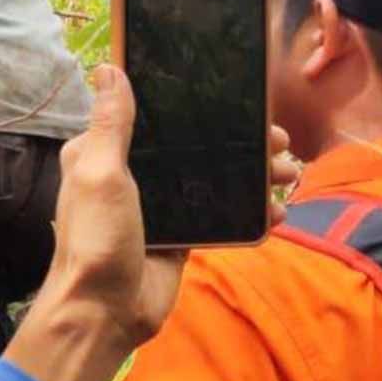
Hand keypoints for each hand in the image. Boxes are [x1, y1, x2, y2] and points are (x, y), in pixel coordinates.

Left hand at [5, 65, 296, 380]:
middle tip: (278, 141)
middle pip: (191, 144)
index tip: (237, 98)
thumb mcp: (100, 173)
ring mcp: (159, 204)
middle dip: (236, 140)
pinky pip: (219, 213)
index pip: (151, 114)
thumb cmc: (95, 239)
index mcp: (102, 152)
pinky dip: (248, 210)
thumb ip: (110, 124)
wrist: (104, 312)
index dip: (193, 104)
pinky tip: (274, 210)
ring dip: (251, 173)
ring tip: (286, 173)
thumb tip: (107, 68)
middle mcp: (130, 173)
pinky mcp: (180, 234)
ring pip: (211, 176)